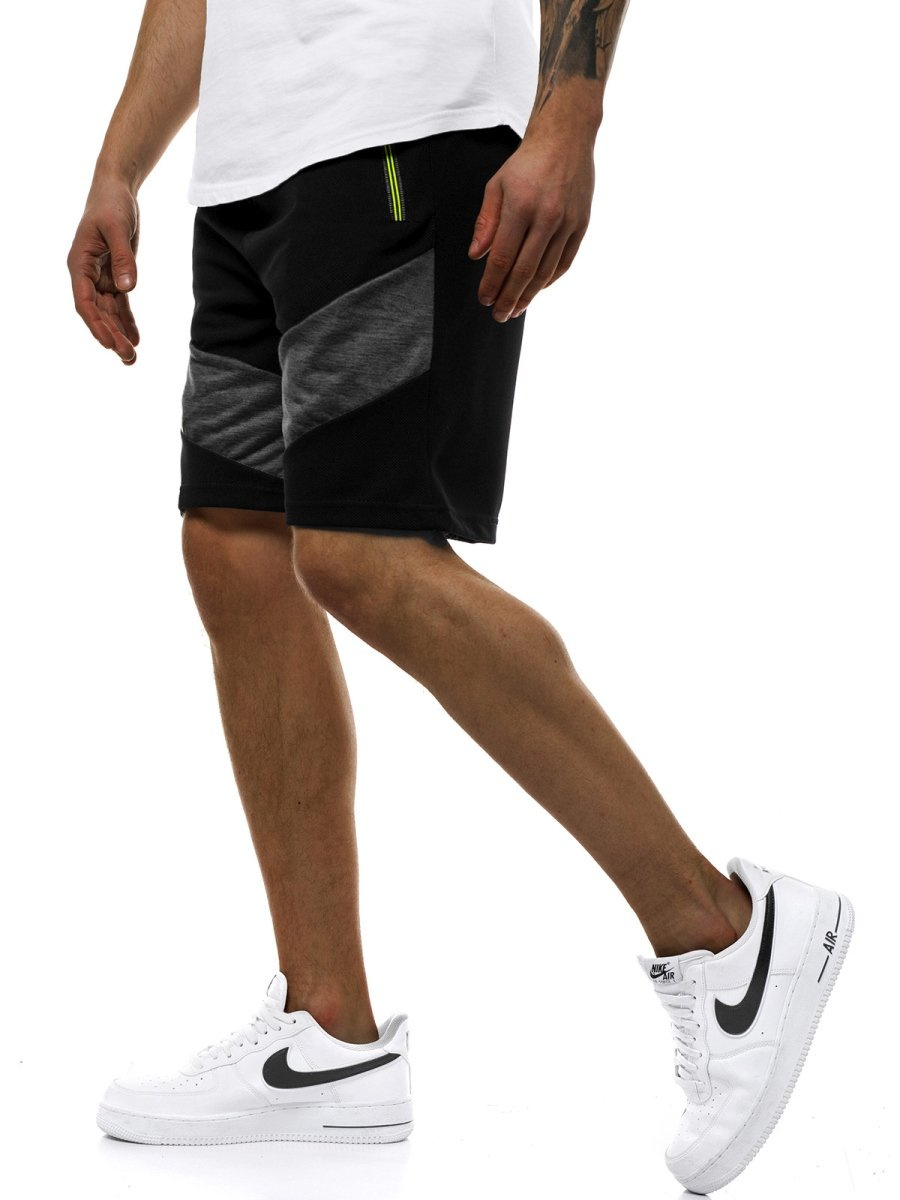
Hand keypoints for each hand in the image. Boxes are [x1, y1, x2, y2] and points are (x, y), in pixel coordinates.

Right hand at [67, 176, 140, 364]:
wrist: (116, 192)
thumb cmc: (112, 205)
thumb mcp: (118, 228)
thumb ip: (122, 259)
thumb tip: (127, 288)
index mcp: (79, 264)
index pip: (84, 301)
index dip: (96, 324)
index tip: (109, 343)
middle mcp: (87, 275)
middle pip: (97, 312)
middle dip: (111, 335)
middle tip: (128, 357)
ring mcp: (101, 277)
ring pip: (109, 312)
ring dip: (119, 333)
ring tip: (132, 357)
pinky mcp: (116, 276)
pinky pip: (120, 304)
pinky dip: (127, 321)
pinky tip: (135, 339)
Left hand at [468, 129, 593, 321]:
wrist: (566, 139)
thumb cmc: (527, 163)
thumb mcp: (497, 186)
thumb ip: (486, 222)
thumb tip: (477, 256)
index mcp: (521, 207)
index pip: (503, 257)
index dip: (492, 283)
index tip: (484, 299)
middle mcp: (546, 217)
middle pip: (524, 270)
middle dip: (509, 298)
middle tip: (499, 315)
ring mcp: (567, 223)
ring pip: (545, 271)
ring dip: (529, 295)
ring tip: (516, 309)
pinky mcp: (581, 225)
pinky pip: (564, 262)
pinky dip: (549, 280)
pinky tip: (536, 290)